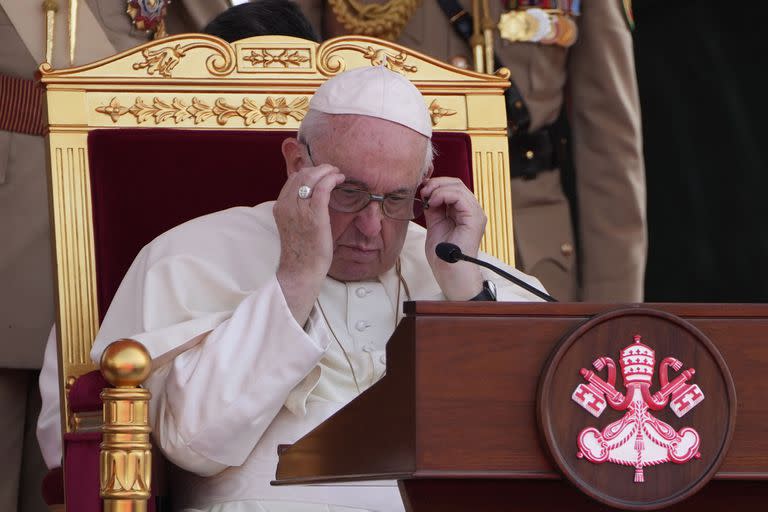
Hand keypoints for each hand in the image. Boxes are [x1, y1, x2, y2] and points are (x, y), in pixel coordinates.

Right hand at [273, 164, 344, 323]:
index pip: (293, 179)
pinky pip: (322, 189)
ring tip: (337, 174)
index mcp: (280, 207)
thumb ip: (297, 210)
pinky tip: (340, 180)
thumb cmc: (301, 252)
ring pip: (312, 178)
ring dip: (327, 171)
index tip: (322, 173)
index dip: (309, 172)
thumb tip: (309, 198)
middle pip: (302, 174)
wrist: (300, 271)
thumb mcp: (293, 226)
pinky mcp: (315, 216)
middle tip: (332, 171)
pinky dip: (331, 179)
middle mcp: (287, 205)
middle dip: (319, 169)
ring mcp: (299, 210)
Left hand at [421, 177, 486, 300]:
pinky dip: (443, 195)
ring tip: (427, 197)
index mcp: (464, 212)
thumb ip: (434, 209)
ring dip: (438, 189)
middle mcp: (472, 211)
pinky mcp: (474, 218)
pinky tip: (433, 202)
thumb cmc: (442, 255)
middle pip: (456, 183)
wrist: (449, 272)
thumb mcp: (435, 225)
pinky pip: (460, 196)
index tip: (421, 190)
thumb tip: (427, 194)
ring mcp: (475, 214)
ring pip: (458, 187)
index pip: (453, 187)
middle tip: (423, 191)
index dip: (436, 184)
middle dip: (436, 183)